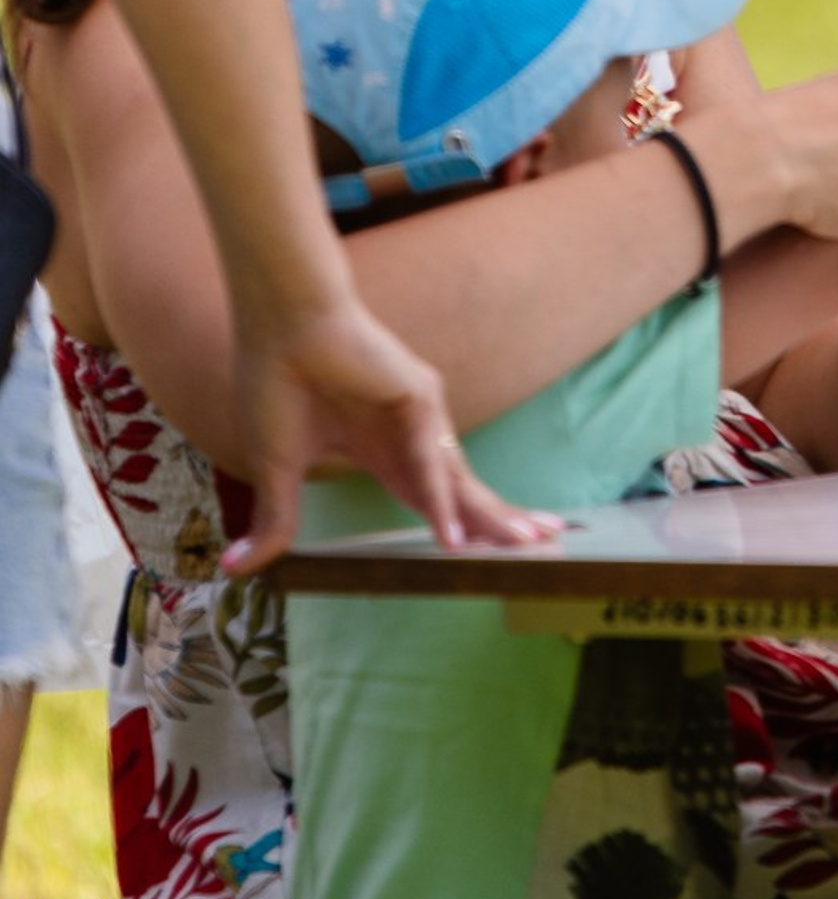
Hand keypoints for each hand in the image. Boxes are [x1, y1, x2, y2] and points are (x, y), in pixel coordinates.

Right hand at [223, 291, 559, 574]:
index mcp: (381, 451)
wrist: (279, 328)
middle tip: (540, 550)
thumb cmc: (276, 385)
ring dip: (488, 518)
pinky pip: (428, 462)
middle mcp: (410, 436)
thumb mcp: (277, 470)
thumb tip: (234, 570)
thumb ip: (275, 521)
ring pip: (459, 480)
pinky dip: (439, 501)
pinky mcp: (418, 399)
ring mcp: (420, 416)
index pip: (429, 497)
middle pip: (460, 491)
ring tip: (524, 548)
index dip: (453, 525)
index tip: (478, 554)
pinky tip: (450, 536)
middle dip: (496, 523)